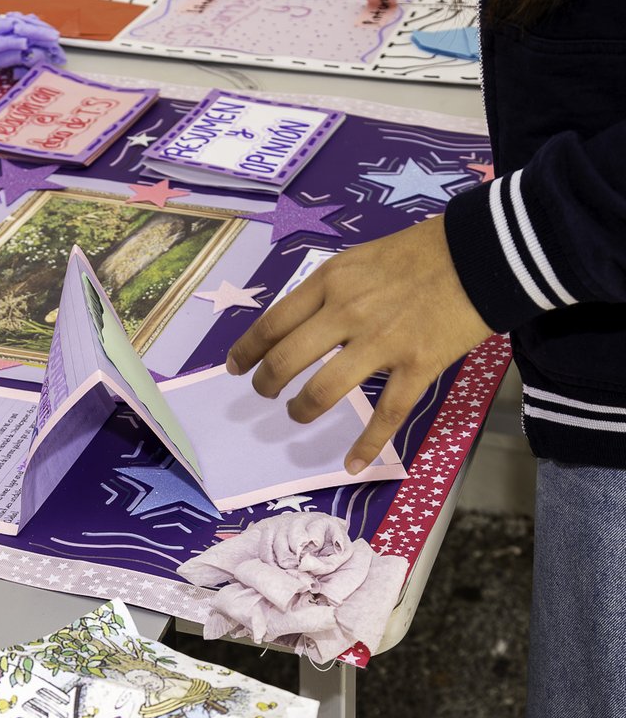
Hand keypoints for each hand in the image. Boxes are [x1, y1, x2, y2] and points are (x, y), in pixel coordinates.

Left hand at [225, 216, 492, 473]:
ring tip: (296, 414)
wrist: (481, 252)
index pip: (273, 323)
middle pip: (287, 359)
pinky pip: (386, 415)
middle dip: (268, 383)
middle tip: (265, 393)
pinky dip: (366, 445)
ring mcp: (382, 342)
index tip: (235, 366)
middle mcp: (346, 312)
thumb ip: (328, 291)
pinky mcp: (417, 366)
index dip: (247, 350)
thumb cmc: (418, 253)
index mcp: (329, 282)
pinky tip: (352, 464)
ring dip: (303, 409)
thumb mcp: (358, 260)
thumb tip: (298, 322)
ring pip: (325, 390)